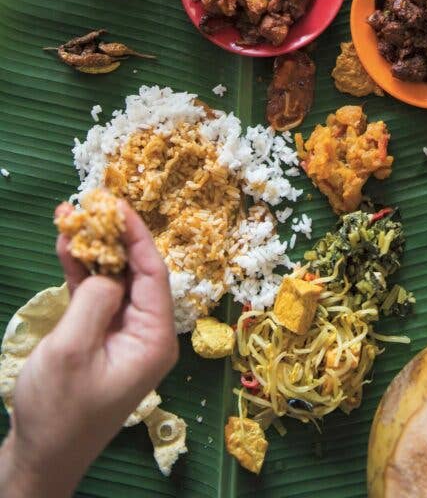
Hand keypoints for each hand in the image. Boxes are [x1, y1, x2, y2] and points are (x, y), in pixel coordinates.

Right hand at [0, 202, 177, 497]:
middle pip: (135, 271)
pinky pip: (95, 293)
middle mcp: (146, 332)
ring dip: (92, 249)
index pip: (154, 273)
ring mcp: (123, 334)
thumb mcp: (74, 350)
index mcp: (155, 338)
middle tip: (90, 203)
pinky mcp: (100, 337)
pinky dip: (81, 270)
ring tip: (71, 216)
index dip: (137, 235)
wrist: (39, 456)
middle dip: (113, 236)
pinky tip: (66, 245)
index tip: (118, 204)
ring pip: (113, 278)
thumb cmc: (59, 409)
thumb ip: (95, 301)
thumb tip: (107, 272)